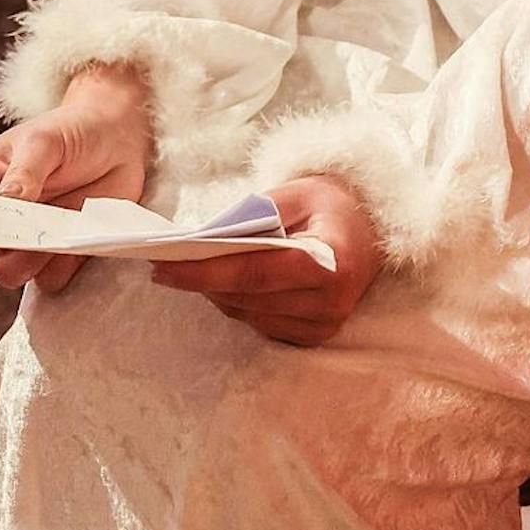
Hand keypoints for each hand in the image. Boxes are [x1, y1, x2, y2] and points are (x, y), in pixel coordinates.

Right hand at [0, 62, 153, 295]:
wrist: (118, 140)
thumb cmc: (70, 131)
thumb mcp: (43, 141)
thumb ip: (24, 172)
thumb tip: (4, 201)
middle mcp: (3, 215)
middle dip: (0, 244)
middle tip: (24, 231)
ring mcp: (32, 238)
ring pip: (14, 269)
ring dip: (30, 262)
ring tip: (54, 238)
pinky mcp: (62, 255)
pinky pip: (51, 278)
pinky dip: (62, 267)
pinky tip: (79, 243)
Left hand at [149, 173, 379, 344]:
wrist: (365, 230)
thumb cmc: (327, 204)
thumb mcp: (293, 193)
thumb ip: (252, 215)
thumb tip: (204, 240)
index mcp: (333, 260)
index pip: (256, 273)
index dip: (206, 272)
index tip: (163, 266)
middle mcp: (333, 302)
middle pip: (248, 298)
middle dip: (202, 281)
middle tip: (163, 264)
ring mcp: (326, 325)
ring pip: (250, 315)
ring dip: (216, 293)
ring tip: (185, 269)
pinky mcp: (315, 337)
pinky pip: (262, 324)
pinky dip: (237, 303)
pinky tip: (220, 283)